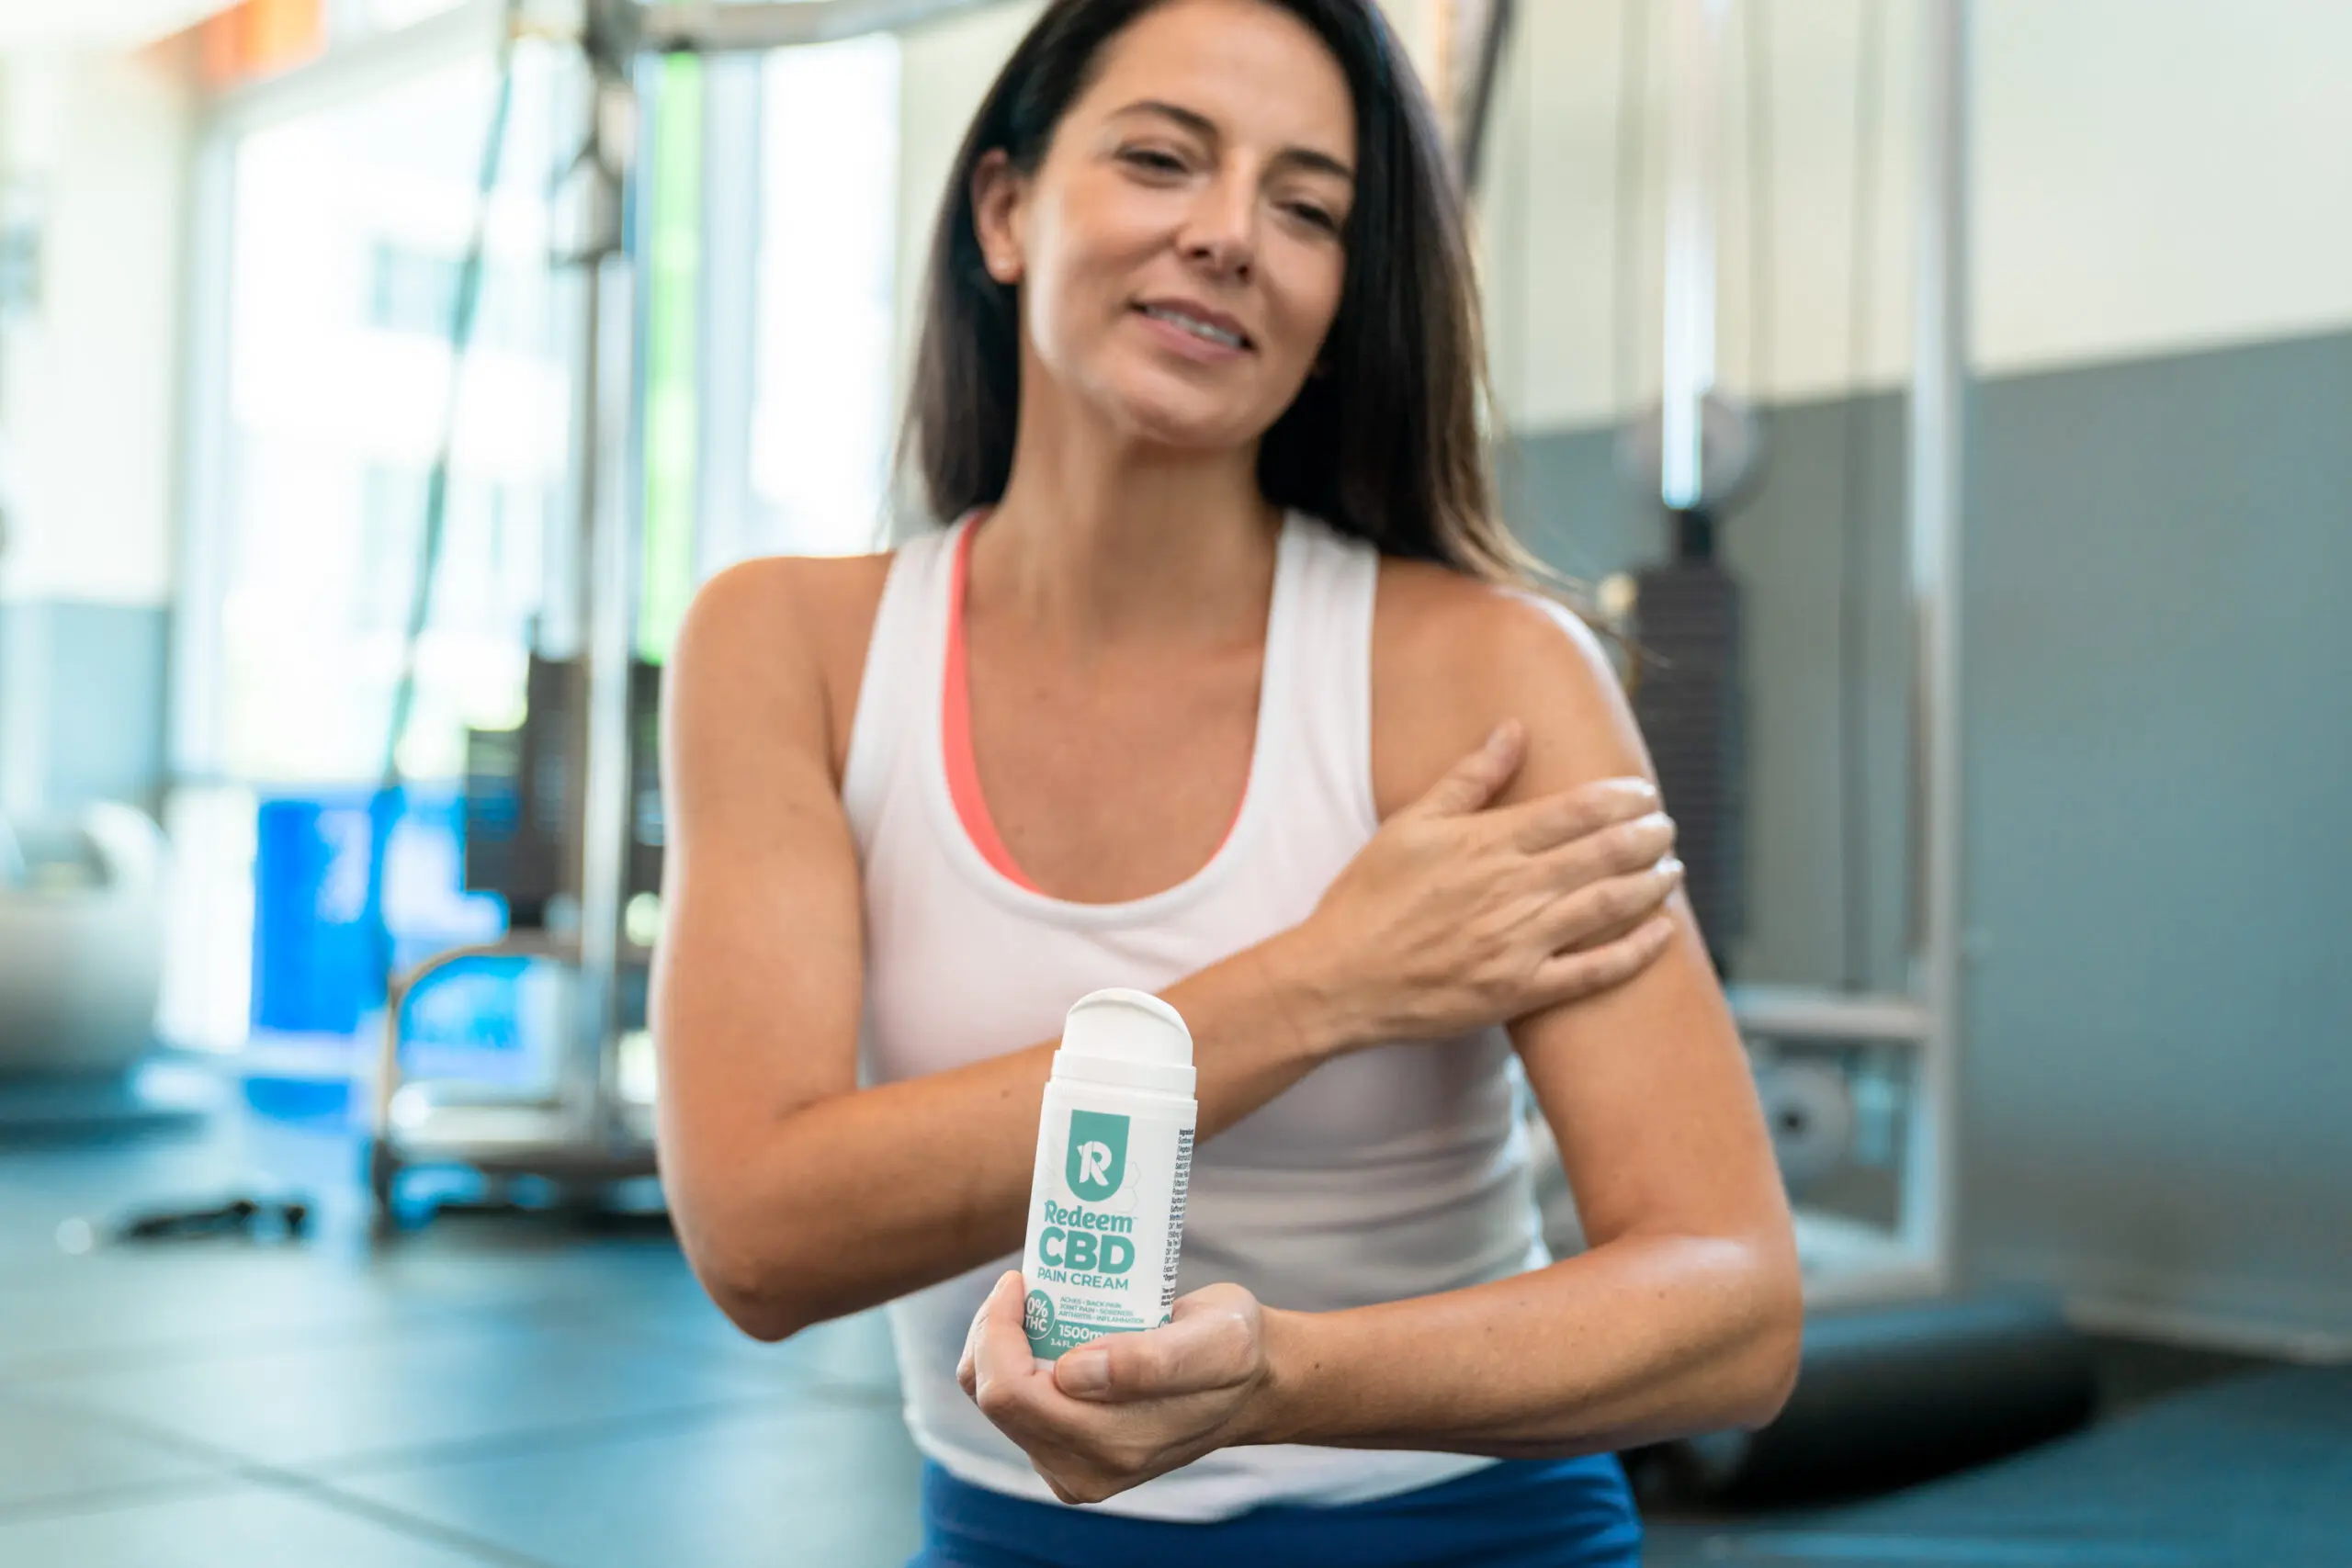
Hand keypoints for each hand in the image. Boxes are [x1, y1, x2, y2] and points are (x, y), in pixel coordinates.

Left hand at [958, 1272, 1269, 1504]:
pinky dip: (1011, 1360)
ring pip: (991, 1400)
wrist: (1249, 1384)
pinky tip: (1041, 1330)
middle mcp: (1083, 1469)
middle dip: (994, 1332)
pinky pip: (1008, 1404)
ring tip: (1034, 1302)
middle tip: (1025, 1283)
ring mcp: (1069, 1466)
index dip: (999, 1331)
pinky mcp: (1062, 1453)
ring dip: (999, 1344)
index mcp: (1114, 1445)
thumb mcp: (1218, 1340)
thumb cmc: (1234, 1350)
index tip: (1021, 1281)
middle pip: (991, 1397)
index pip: (1011, 1392)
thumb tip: (1071, 1373)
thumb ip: (1153, 1361)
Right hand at [1289, 720, 1682, 1046]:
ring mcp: (1520, 943)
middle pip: (1603, 853)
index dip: (1621, 798)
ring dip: (1650, 884)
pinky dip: (1634, 952)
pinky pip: (1594, 972)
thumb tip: (1513, 730)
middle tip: (1665, 826)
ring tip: (1672, 869)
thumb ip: (1468, 778)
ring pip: (1608, 906)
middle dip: (1646, 836)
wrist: (1339, 978)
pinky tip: (1662, 934)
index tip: (1644, 791)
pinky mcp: (1520, 991)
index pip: (1576, 811)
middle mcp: (1513, 890)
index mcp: (1488, 844)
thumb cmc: (1368, 897)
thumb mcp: (1409, 824)